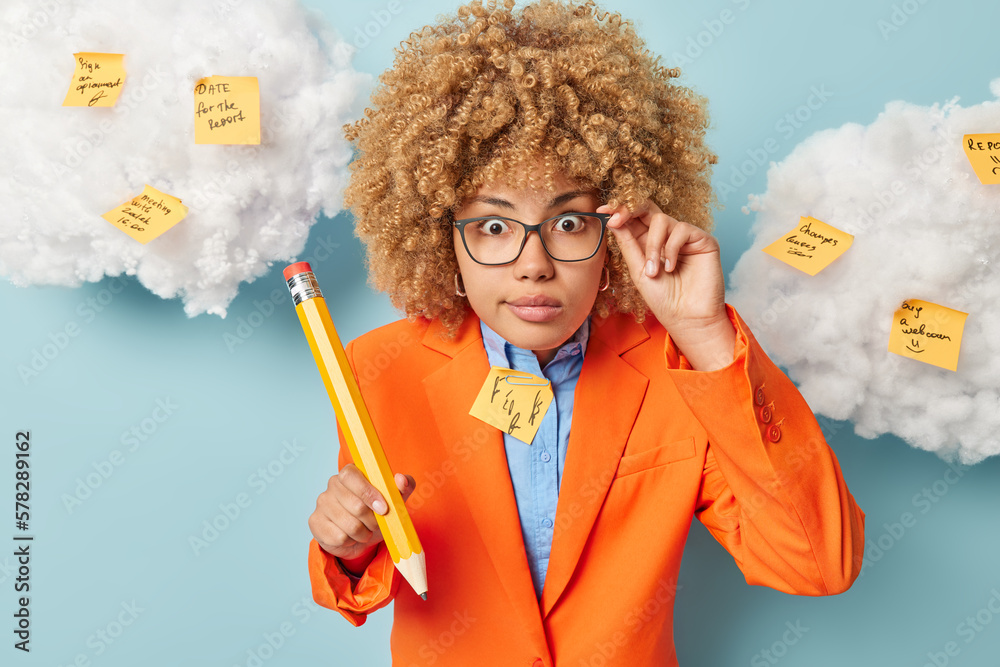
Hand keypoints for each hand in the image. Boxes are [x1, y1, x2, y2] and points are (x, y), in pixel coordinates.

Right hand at [308, 463, 415, 561]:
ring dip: (363, 533)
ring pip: (349, 524)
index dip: (369, 493)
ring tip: (364, 531)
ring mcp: (321, 503)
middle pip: (355, 505)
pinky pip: (338, 537)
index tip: (383, 509)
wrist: (361, 537)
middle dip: (372, 520)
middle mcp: (332, 485)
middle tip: (376, 524)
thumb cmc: (377, 513)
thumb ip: (403, 487)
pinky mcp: (315, 522)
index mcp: (350, 473)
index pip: (351, 476)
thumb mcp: (394, 500)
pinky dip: (350, 541)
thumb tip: (400, 480)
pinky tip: (350, 536)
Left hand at [598, 199, 734, 369]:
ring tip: (653, 271)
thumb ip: (627, 243)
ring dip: (653, 245)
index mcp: (648, 242)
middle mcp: (666, 236)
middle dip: (629, 209)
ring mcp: (684, 237)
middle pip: (648, 207)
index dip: (619, 210)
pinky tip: (671, 268)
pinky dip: (671, 249)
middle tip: (615, 219)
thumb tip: (612, 219)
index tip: (602, 210)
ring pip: (662, 219)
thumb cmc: (663, 298)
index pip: (634, 217)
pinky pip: (682, 229)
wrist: (686, 317)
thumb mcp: (637, 270)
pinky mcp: (703, 240)